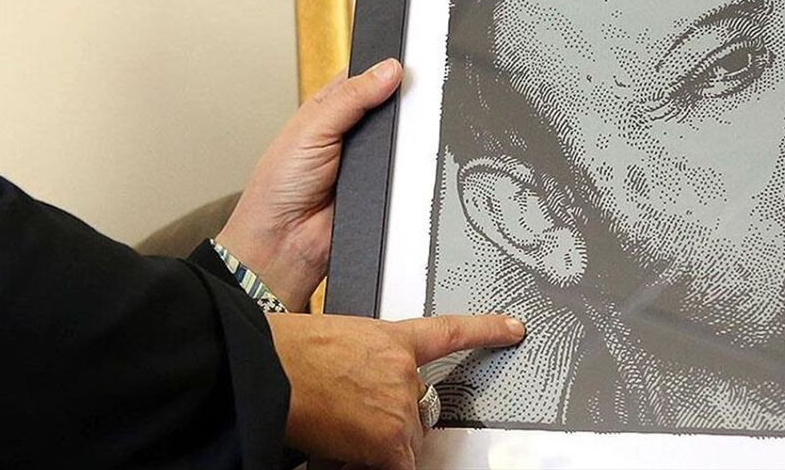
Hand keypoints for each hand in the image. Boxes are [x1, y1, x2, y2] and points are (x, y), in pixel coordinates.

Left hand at [216, 59, 402, 309]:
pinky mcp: (387, 186)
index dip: (386, 67)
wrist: (286, 241)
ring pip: (405, 139)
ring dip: (410, 136)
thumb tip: (388, 70)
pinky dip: (413, 167)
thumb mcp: (313, 128)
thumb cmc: (280, 185)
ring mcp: (372, 160)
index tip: (411, 57)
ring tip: (415, 128)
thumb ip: (351, 97)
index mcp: (330, 108)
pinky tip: (415, 160)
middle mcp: (353, 132)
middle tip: (422, 90)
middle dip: (405, 101)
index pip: (366, 77)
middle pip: (392, 106)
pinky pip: (410, 172)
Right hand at [267, 312, 525, 468]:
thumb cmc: (288, 351)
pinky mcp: (389, 441)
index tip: (514, 329)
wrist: (270, 369)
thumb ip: (368, 361)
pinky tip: (352, 454)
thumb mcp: (339, 340)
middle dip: (393, 417)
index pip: (450, 332)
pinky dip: (380, 463)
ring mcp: (400, 407)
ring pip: (405, 439)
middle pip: (420, 407)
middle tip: (352, 412)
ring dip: (380, 443)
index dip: (487, 330)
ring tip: (338, 428)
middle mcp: (406, 372)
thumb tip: (367, 390)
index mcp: (392, 338)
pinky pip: (400, 464)